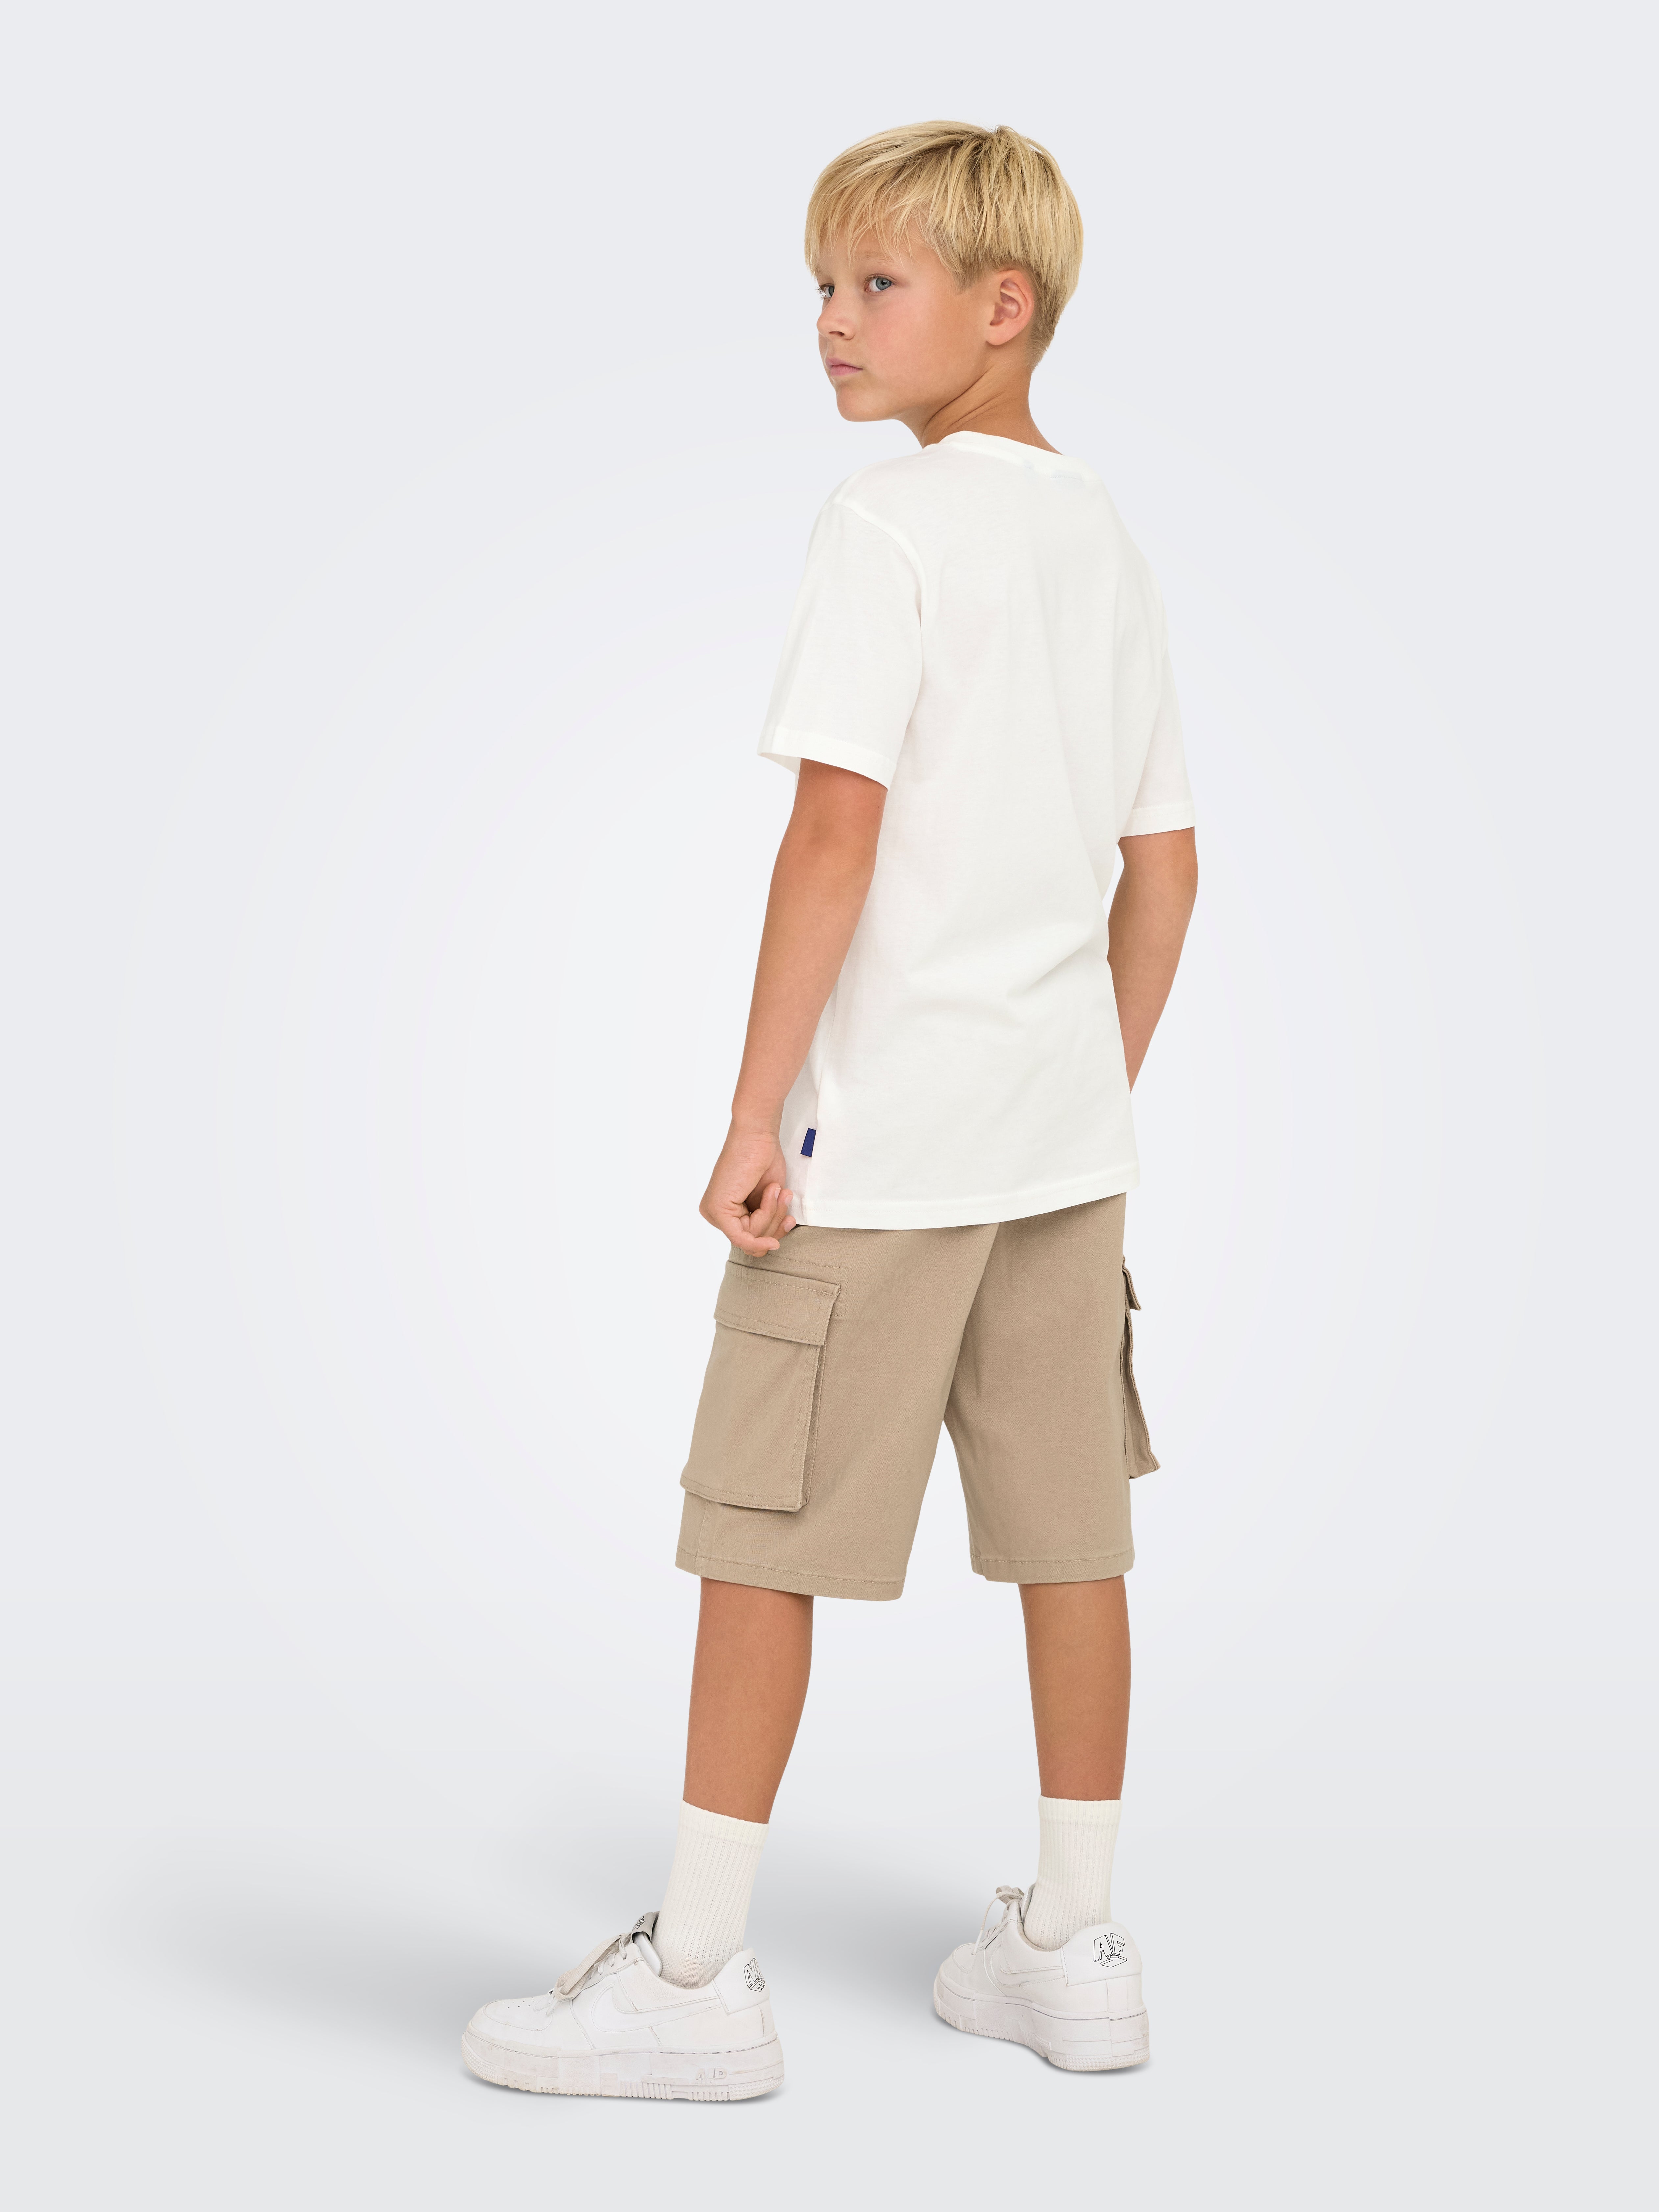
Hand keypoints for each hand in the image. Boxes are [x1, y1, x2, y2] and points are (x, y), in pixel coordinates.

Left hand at [700, 1124, 796, 1254]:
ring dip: (772, 1215)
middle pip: (751, 1242)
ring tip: (776, 1189)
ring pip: (751, 1238)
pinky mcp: (717, 1211)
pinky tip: (773, 1235)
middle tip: (784, 1196)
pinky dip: (761, 1235)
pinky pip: (743, 1238)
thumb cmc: (763, 1160)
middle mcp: (715, 1214)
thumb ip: (764, 1222)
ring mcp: (713, 1213)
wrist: (758, 1135)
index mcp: (725, 1212)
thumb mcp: (767, 1200)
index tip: (790, 1219)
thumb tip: (767, 1247)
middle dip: (774, 1224)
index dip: (774, 1233)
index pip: (751, 1239)